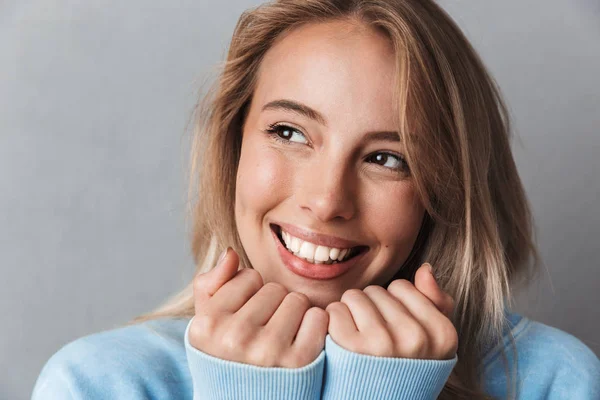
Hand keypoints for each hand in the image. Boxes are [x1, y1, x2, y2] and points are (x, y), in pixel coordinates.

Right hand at [189, 247, 328, 367]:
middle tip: (266, 329)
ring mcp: (268, 351)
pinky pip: (317, 317)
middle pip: (274, 288)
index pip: (248, 277)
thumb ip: (210, 284)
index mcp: (208, 326)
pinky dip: (314, 326)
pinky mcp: (300, 362)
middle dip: (274, 303)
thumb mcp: (208, 323)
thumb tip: (231, 254)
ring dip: (294, 313)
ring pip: (297, 300)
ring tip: (282, 336)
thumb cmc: (228, 355)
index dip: (251, 293)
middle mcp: (235, 339)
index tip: (246, 316)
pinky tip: (300, 341)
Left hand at [325, 263, 457, 359]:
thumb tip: (425, 268)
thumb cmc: (402, 369)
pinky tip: (341, 342)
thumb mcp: (433, 343)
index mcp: (441, 334)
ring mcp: (383, 343)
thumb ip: (436, 303)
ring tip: (357, 338)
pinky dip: (333, 323)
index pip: (403, 287)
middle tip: (372, 336)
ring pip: (354, 296)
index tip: (392, 328)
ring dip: (350, 313)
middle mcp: (415, 338)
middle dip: (370, 307)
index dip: (392, 304)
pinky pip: (335, 310)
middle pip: (377, 291)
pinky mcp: (351, 348)